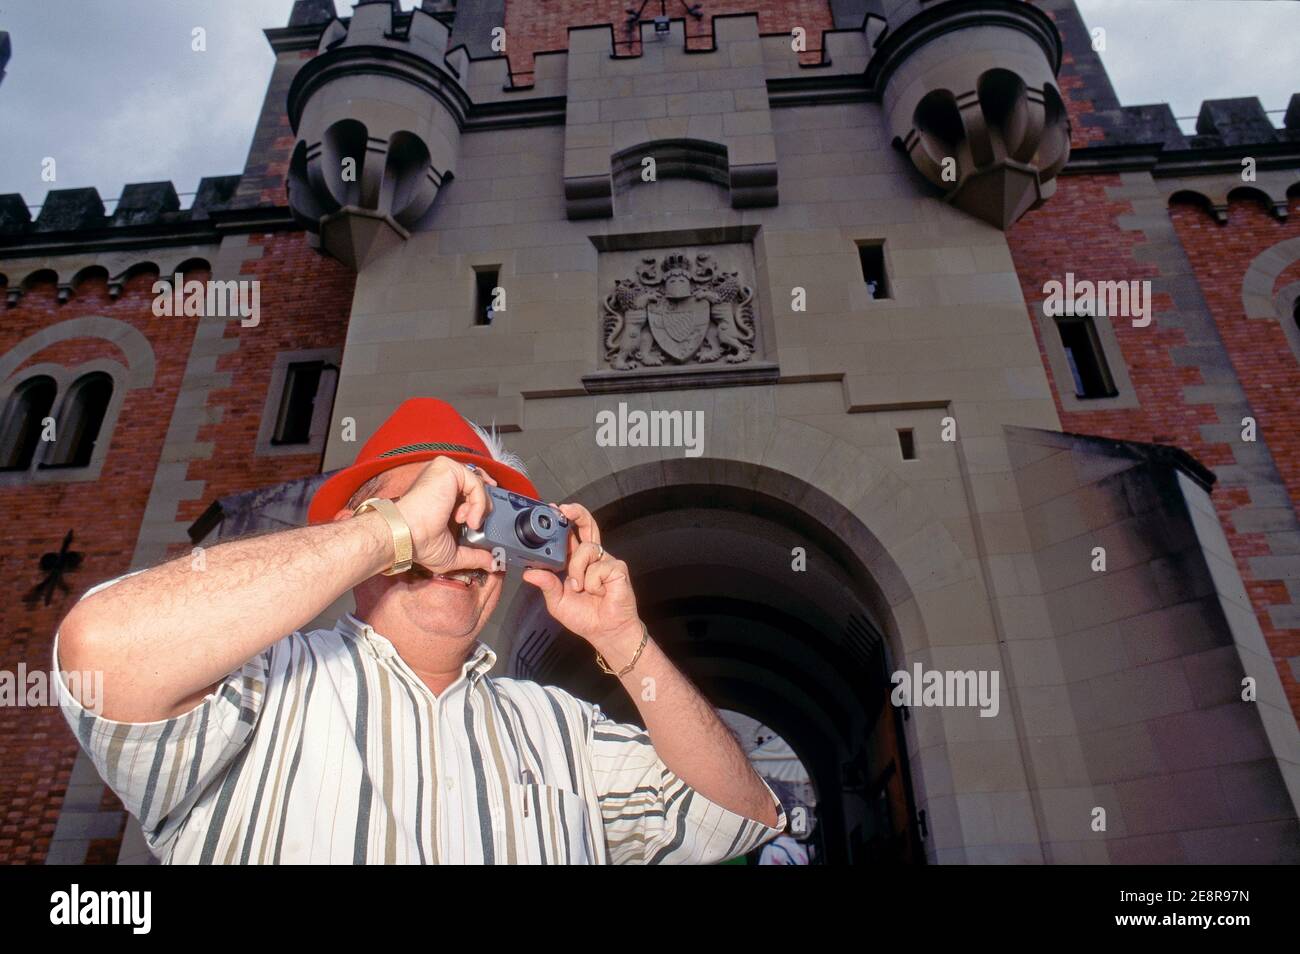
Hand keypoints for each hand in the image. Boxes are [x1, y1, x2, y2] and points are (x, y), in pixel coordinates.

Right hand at [381, 457, 497, 573]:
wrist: (407, 535)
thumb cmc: (420, 543)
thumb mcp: (454, 554)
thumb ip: (475, 555)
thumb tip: (493, 563)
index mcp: (444, 496)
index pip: (472, 491)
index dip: (485, 504)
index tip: (486, 521)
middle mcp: (443, 482)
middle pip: (479, 484)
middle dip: (486, 506)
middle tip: (477, 525)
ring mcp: (444, 473)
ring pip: (479, 484)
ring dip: (481, 507)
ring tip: (470, 524)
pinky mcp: (447, 468)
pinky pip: (475, 482)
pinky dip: (479, 503)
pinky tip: (470, 519)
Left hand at [522, 503, 640, 649]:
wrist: (605, 632)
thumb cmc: (585, 617)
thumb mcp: (557, 601)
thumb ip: (546, 584)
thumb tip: (529, 572)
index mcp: (576, 561)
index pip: (570, 535)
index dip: (563, 521)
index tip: (552, 509)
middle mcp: (591, 557)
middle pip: (587, 524)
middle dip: (576, 512)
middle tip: (563, 509)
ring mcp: (605, 561)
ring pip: (586, 549)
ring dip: (578, 571)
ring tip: (581, 588)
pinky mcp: (617, 568)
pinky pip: (598, 568)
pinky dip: (593, 583)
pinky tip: (599, 592)